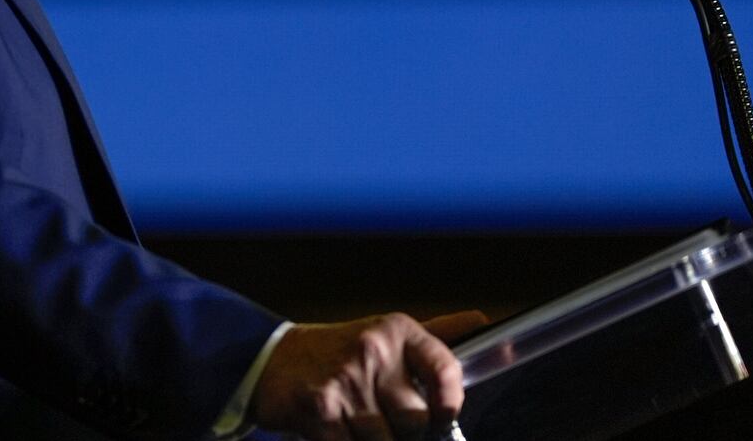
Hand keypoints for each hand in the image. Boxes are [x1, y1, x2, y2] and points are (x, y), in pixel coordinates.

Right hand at [248, 310, 488, 439]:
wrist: (270, 359)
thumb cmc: (336, 352)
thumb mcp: (385, 336)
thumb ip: (437, 336)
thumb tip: (483, 322)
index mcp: (394, 331)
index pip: (444, 367)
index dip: (451, 402)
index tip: (444, 417)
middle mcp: (371, 350)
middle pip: (416, 421)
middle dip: (405, 433)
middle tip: (386, 423)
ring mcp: (345, 381)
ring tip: (359, 426)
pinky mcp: (320, 410)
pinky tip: (339, 432)